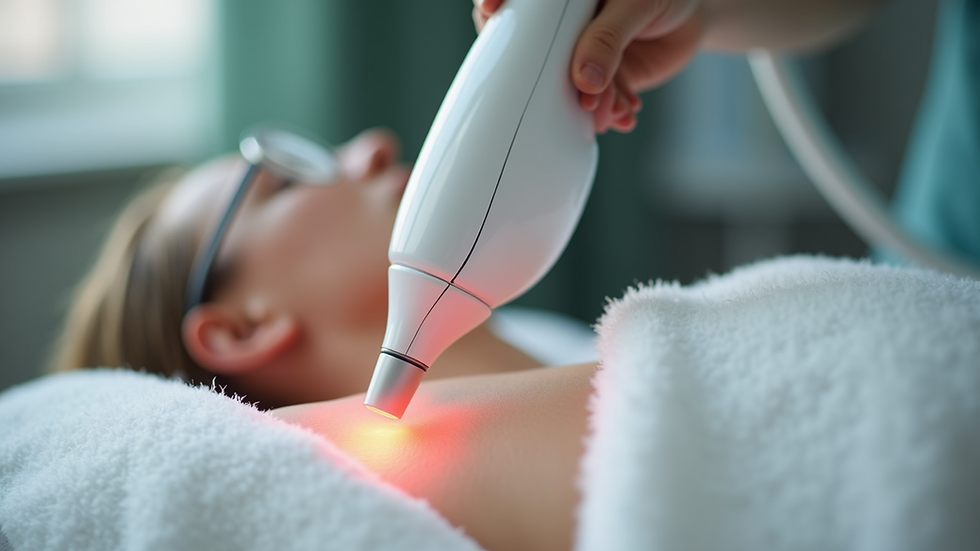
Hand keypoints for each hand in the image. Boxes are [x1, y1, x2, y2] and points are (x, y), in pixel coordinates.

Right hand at [474, 0, 705, 133]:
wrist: (692, 22)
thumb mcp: (638, 5)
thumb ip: (609, 37)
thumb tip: (585, 79)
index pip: (520, 0)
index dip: (494, 3)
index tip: (492, 11)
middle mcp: (560, 23)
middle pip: (530, 49)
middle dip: (553, 79)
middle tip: (582, 96)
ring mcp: (572, 52)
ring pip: (561, 82)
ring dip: (586, 104)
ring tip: (612, 110)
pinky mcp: (591, 78)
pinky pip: (588, 100)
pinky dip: (606, 112)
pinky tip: (623, 113)